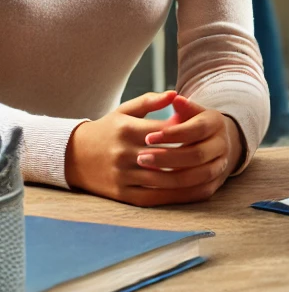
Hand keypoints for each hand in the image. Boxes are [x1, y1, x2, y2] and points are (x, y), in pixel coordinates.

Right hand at [65, 92, 242, 206]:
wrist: (73, 156)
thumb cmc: (107, 129)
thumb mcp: (125, 110)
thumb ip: (151, 101)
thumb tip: (176, 93)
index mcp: (127, 130)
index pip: (165, 132)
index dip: (186, 133)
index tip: (204, 133)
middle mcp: (124, 154)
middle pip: (166, 157)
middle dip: (190, 157)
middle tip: (212, 154)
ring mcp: (122, 176)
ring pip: (161, 180)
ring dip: (187, 179)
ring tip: (208, 174)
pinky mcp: (120, 194)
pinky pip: (151, 198)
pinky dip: (173, 196)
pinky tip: (190, 191)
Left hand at [136, 94, 242, 194]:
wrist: (218, 145)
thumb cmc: (194, 125)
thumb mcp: (190, 111)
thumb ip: (181, 106)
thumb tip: (173, 97)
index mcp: (216, 122)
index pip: (196, 129)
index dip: (173, 134)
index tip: (149, 137)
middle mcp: (223, 144)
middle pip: (197, 155)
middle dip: (167, 158)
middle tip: (141, 157)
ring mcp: (220, 166)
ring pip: (196, 177)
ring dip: (169, 176)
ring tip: (145, 172)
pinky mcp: (214, 186)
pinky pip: (195, 193)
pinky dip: (175, 193)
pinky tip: (154, 187)